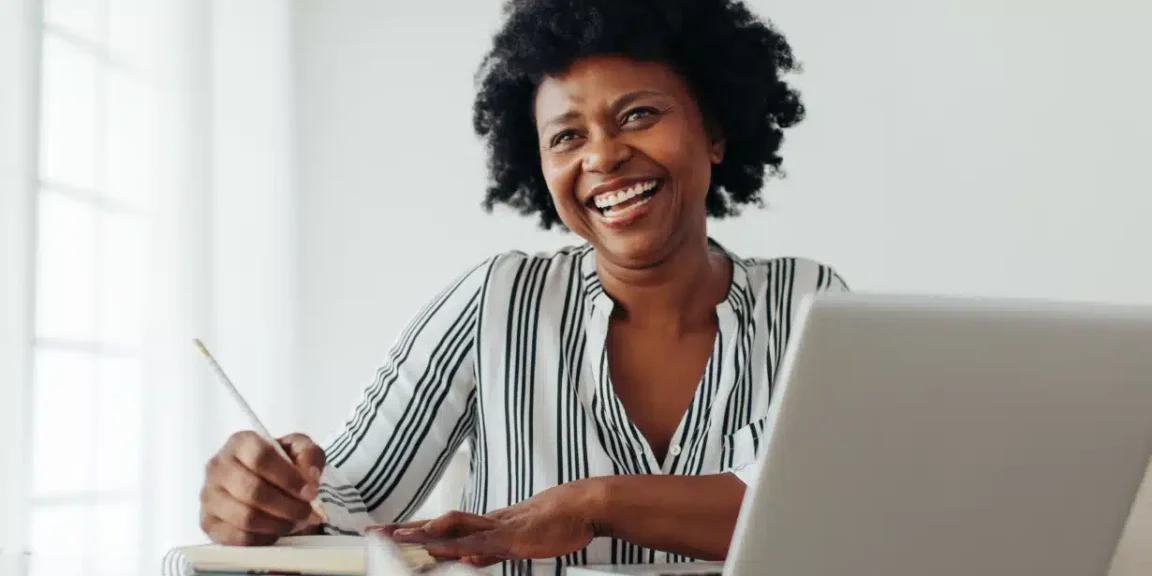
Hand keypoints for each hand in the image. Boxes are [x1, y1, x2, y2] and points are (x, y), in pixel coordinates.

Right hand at [200, 431, 326, 545]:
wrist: (265, 482)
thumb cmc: (281, 463)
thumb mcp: (300, 450)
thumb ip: (309, 454)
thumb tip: (309, 476)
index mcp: (240, 443)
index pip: (261, 458)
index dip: (289, 478)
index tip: (310, 492)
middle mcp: (218, 467)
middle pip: (253, 491)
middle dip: (287, 506)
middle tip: (307, 513)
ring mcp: (209, 496)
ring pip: (245, 517)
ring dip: (278, 524)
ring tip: (295, 523)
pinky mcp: (208, 522)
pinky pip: (237, 537)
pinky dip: (263, 538)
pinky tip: (276, 532)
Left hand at [375, 480, 604, 566]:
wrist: (582, 507)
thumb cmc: (554, 523)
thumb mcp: (515, 543)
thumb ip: (489, 552)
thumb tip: (464, 560)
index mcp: (483, 526)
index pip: (440, 528)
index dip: (411, 530)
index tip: (384, 533)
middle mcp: (485, 524)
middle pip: (437, 525)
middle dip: (404, 530)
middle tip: (373, 532)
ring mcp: (498, 528)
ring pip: (454, 528)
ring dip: (424, 532)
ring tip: (399, 537)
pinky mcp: (513, 536)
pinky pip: (483, 540)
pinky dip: (463, 543)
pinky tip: (446, 547)